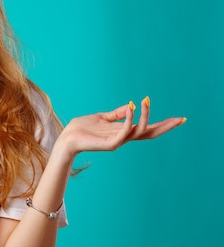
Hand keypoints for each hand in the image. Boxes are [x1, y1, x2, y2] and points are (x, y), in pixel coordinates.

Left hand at [57, 97, 184, 157]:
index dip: (162, 124)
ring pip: (139, 130)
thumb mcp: (102, 117)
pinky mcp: (109, 144)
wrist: (67, 138)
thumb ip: (116, 114)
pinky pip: (123, 132)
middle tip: (180, 119)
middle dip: (165, 126)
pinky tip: (131, 108)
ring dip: (145, 116)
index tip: (179, 119)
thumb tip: (130, 106)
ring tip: (146, 102)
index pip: (147, 128)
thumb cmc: (82, 128)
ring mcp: (117, 141)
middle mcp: (123, 138)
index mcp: (123, 132)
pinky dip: (129, 120)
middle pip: (150, 133)